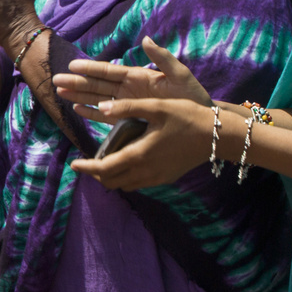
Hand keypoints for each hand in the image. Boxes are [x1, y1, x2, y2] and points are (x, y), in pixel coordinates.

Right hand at [52, 37, 211, 117]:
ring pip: (97, 98)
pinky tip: (77, 109)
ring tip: (60, 92)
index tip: (72, 65)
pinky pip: (106, 115)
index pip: (109, 71)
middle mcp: (128, 89)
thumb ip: (163, 57)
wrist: (202, 122)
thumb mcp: (180, 74)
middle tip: (56, 80)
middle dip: (77, 82)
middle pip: (97, 85)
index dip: (90, 68)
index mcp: (138, 76)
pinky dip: (91, 112)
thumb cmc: (192, 97)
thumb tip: (146, 39)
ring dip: (79, 95)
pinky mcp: (128, 118)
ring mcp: (127, 103)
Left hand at [69, 97, 214, 190]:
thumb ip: (127, 108)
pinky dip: (127, 178)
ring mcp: (157, 178)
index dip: (86, 168)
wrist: (217, 136)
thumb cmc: (187, 117)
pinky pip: (139, 184)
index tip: (74, 163)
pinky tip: (127, 164)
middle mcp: (145, 171)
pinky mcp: (166, 178)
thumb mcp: (156, 106)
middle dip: (95, 174)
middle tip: (87, 162)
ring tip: (104, 162)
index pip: (104, 169)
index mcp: (138, 154)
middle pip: (111, 182)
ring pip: (125, 185)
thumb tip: (101, 106)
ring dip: (111, 178)